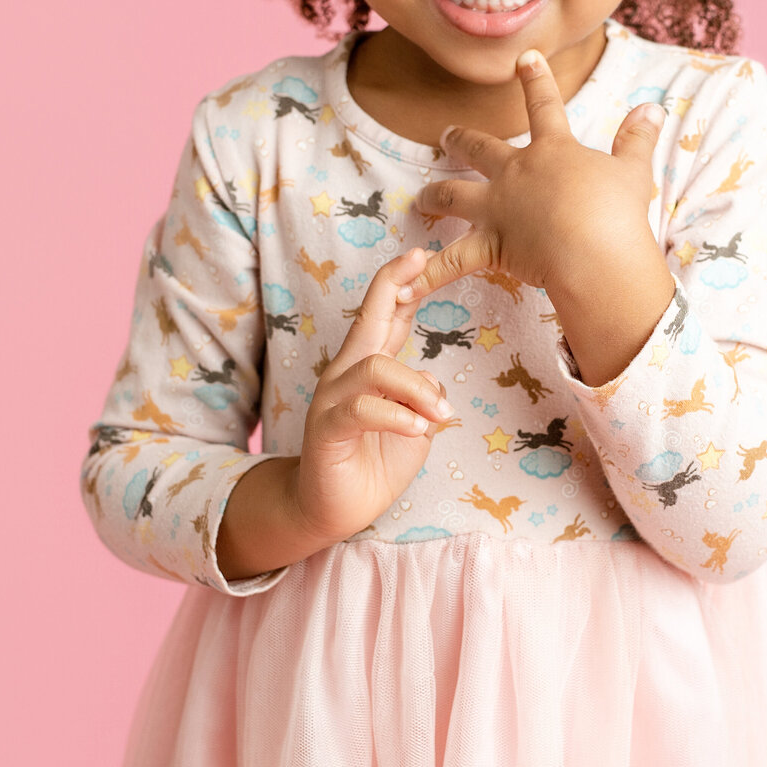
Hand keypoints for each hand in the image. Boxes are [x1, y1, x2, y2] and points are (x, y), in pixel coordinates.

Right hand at [293, 245, 454, 546]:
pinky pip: (362, 409)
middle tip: (421, 261)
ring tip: (440, 413)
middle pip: (367, 320)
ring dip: (416, 388)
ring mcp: (332, 399)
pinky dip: (396, 416)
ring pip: (376, 368)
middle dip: (393, 286)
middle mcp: (345, 375)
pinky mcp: (326, 429)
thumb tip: (435, 383)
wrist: (329, 511)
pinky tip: (417, 430)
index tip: (422, 255)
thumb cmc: (371, 466)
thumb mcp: (412, 430)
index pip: (383, 317)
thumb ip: (423, 402)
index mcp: (367, 369)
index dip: (400, 285)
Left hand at [399, 46, 666, 306]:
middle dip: (460, 140)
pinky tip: (405, 284)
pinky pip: (450, 262)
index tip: (525, 58)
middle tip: (445, 135)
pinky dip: (427, 275)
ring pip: (454, 195)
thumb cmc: (617, 211)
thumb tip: (652, 108)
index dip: (536, 79)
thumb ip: (637, 139)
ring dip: (435, 195)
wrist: (594, 250)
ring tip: (421, 198)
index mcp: (553, 151)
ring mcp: (497, 208)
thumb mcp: (633, 170)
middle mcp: (517, 173)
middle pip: (479, 148)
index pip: (544, 106)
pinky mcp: (489, 245)